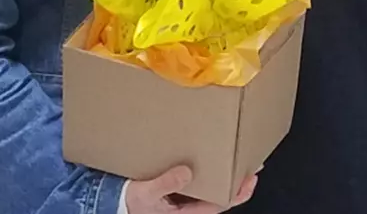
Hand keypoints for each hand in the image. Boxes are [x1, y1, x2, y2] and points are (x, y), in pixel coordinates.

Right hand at [123, 165, 257, 212]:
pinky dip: (210, 170)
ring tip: (237, 158)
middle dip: (238, 181)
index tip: (251, 178)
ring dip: (226, 174)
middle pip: (221, 196)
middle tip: (253, 165)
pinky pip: (200, 181)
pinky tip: (213, 157)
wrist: (113, 201)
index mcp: (187, 213)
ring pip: (212, 188)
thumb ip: (166, 184)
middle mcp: (189, 207)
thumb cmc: (130, 201)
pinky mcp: (178, 189)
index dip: (239, 192)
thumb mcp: (147, 194)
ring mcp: (185, 199)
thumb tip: (187, 172)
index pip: (221, 204)